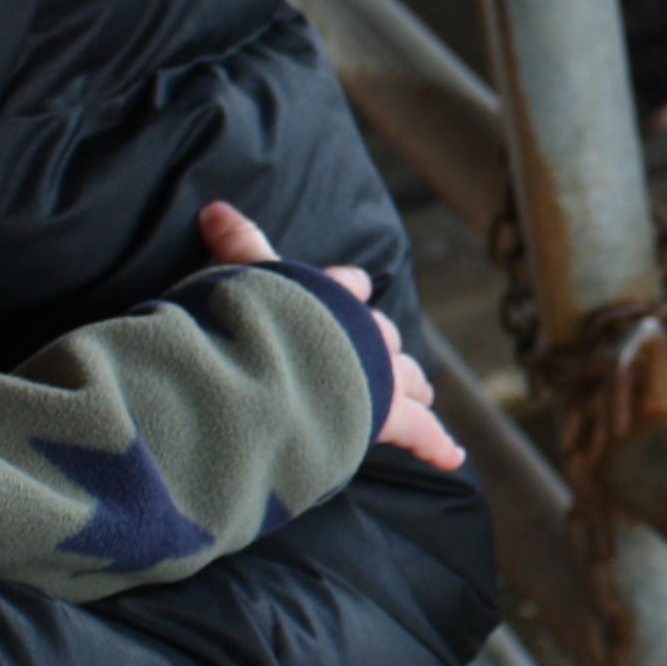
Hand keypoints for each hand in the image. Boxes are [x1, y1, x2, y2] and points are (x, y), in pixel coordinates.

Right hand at [195, 202, 465, 473]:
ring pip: (407, 377)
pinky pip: (421, 432)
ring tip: (421, 394)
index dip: (349, 288)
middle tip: (386, 357)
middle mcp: (363, 332)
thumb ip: (235, 244)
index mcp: (330, 297)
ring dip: (412, 385)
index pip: (347, 285)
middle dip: (384, 345)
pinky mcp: (390, 414)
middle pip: (384, 335)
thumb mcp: (241, 276)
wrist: (281, 365)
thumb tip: (213, 207)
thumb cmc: (256, 320)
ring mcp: (381, 374)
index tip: (354, 286)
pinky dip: (437, 445)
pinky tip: (453, 457)